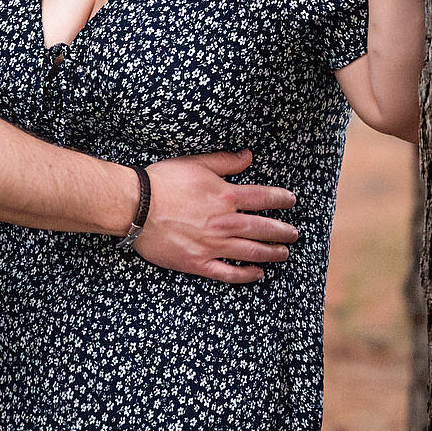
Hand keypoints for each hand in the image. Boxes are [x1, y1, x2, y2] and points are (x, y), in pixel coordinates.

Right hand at [132, 150, 299, 283]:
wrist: (137, 207)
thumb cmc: (164, 182)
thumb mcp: (197, 163)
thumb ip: (225, 162)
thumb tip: (248, 156)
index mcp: (226, 196)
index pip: (263, 197)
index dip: (280, 199)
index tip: (291, 201)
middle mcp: (225, 222)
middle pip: (263, 228)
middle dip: (282, 231)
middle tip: (294, 234)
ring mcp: (213, 245)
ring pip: (251, 251)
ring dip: (271, 253)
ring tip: (284, 253)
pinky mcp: (198, 263)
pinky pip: (228, 273)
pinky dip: (245, 275)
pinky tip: (258, 274)